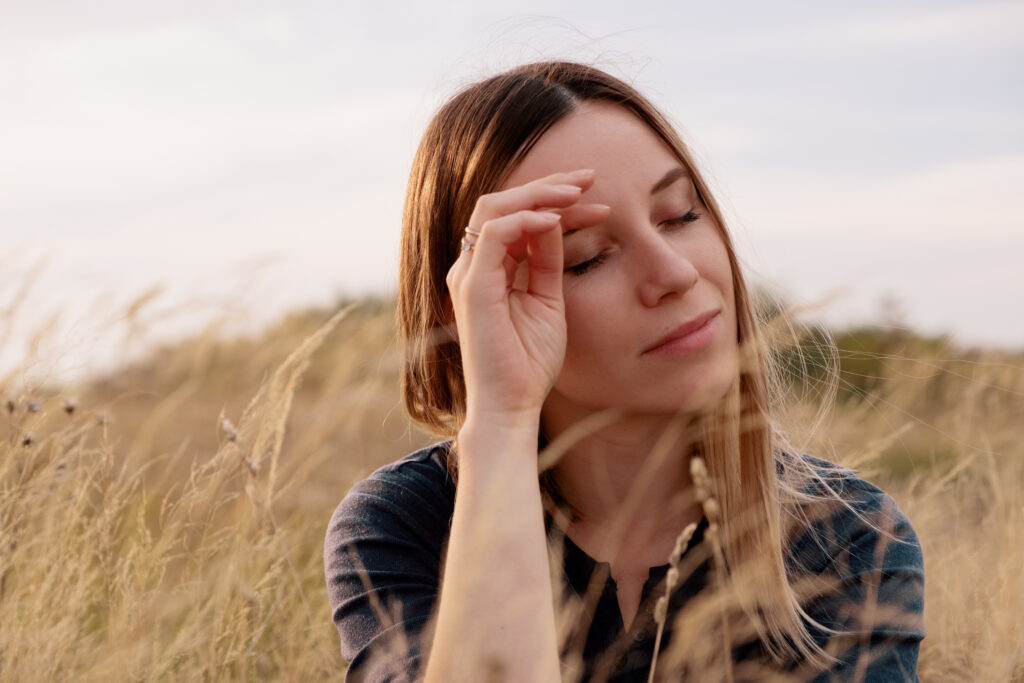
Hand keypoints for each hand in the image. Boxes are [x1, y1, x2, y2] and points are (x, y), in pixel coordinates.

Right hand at [445, 169, 610, 425]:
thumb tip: (557, 221)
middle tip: (590, 177)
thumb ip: (547, 262)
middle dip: (548, 184)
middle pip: (502, 202)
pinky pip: (495, 234)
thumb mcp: (548, 301)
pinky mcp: (473, 287)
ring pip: (495, 208)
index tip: (597, 198)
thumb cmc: (530, 363)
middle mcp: (473, 266)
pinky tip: (558, 219)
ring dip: (540, 193)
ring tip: (578, 192)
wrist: (512, 406)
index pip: (516, 216)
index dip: (554, 200)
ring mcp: (469, 274)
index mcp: (489, 269)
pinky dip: (527, 220)